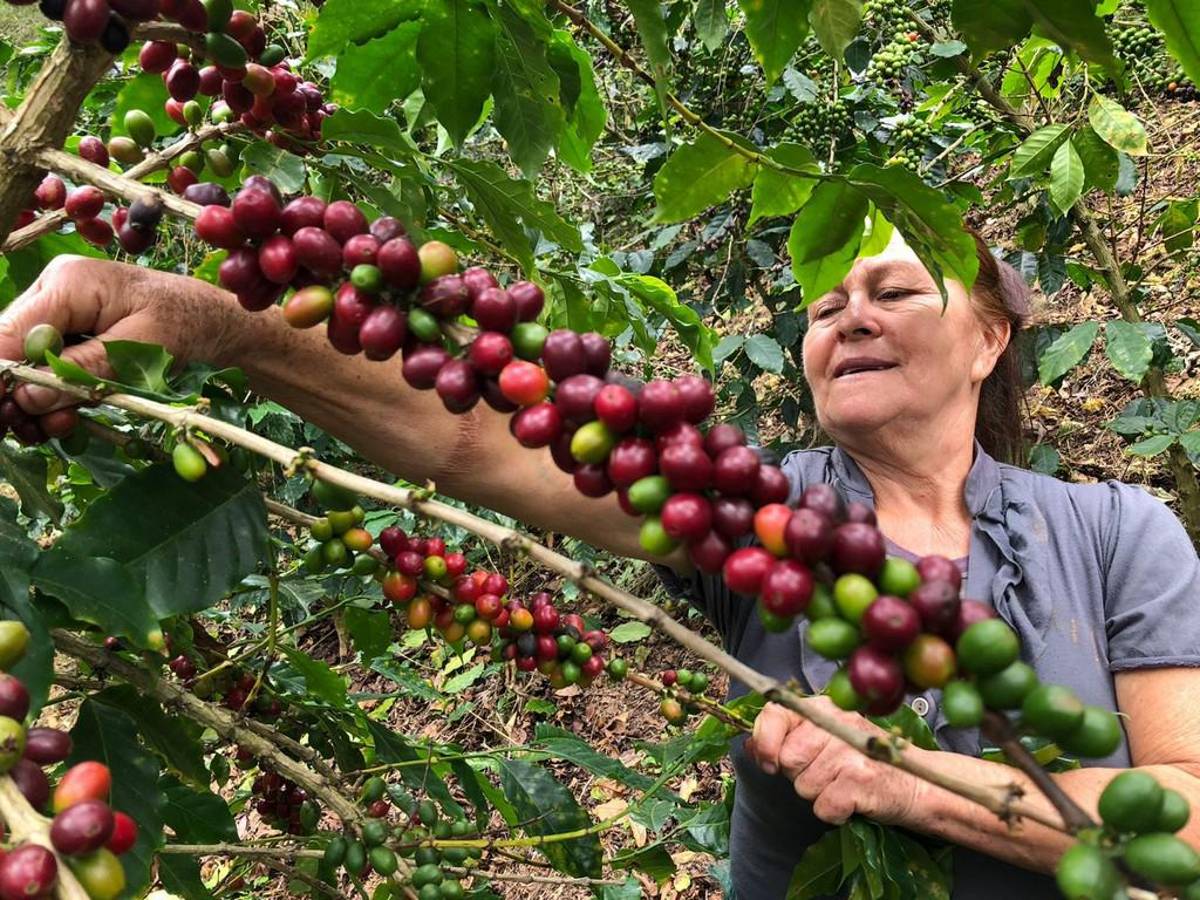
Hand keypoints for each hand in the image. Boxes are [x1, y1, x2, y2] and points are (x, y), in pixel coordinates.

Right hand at [0, 255, 243, 412]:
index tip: (5, 415)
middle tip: (37, 432)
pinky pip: (46, 368)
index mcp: (68, 284)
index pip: (7, 334)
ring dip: (36, 403)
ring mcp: (59, 313)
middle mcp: (53, 292)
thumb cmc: (187, 323)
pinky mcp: (69, 333)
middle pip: (10, 350)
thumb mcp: (140, 349)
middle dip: (18, 396)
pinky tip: (68, 418)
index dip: (1, 378)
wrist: (215, 321)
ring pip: (25, 364)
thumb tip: (26, 397)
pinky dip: (54, 397)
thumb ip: (84, 371)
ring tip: (62, 428)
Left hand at [744, 698, 926, 826]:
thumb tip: (748, 745)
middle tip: (829, 773)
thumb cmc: (865, 761)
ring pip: (803, 787)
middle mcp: (836, 724)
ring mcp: (849, 752)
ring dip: (819, 795)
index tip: (768, 761)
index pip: (774, 713)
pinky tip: (853, 800)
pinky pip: (823, 807)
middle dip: (800, 775)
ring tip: (844, 784)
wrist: (917, 783)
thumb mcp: (827, 738)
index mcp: (824, 708)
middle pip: (787, 760)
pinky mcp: (860, 781)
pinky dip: (835, 812)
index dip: (764, 741)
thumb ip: (790, 736)